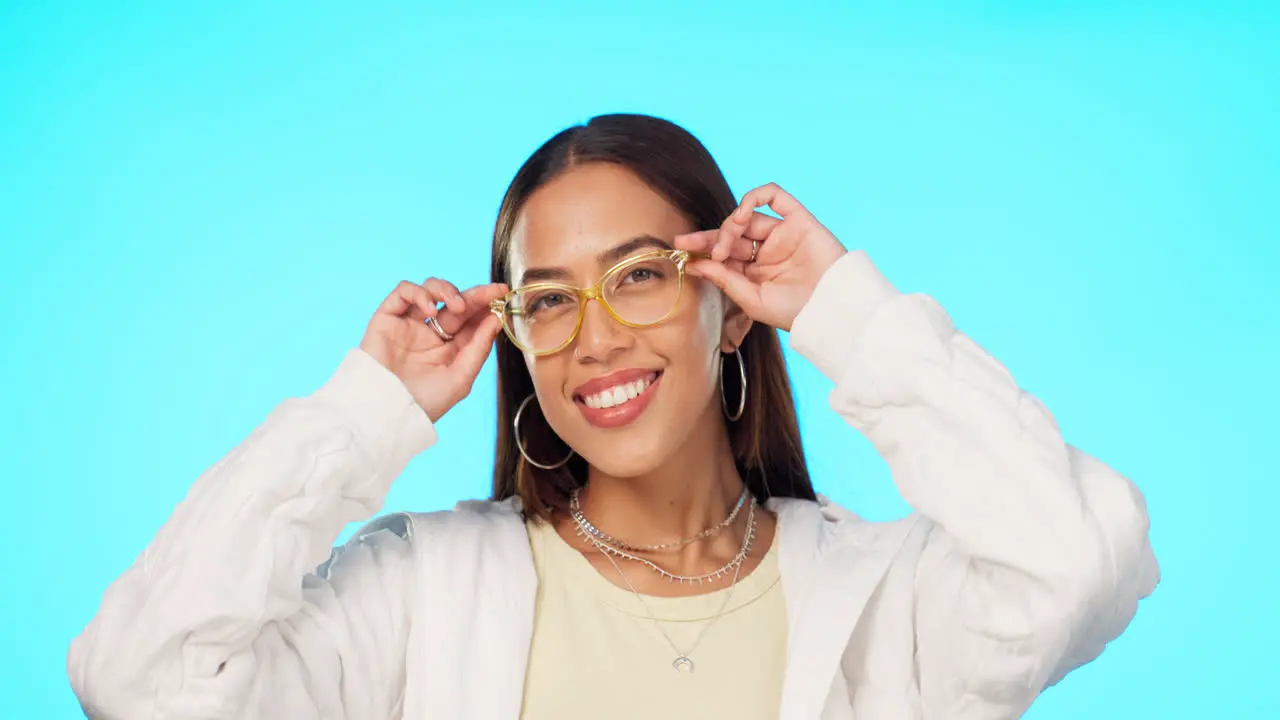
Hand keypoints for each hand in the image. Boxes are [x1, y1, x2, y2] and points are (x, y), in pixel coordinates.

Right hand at [359, 278, 508, 421]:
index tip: (502, 293)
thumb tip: (496, 319)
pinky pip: (403, 292)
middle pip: (455, 303)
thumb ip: (479, 348)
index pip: (471, 319)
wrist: (385, 411)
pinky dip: (419, 293)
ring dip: (447, 290)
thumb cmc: (424, 403)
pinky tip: (429, 309)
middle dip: (476, 294)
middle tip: (491, 292)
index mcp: (450, 349)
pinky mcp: (388, 318)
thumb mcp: (461, 378)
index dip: (486, 305)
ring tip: (457, 306)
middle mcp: (431, 334)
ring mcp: (409, 324)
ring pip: (430, 290)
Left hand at [674, 183, 846, 331]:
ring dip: (730, 224)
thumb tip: (695, 265)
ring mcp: (782, 234)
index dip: (702, 250)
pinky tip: (742, 212)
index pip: (723, 254)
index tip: (681, 250)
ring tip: (724, 243)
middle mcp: (766, 251)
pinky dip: (755, 196)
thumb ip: (724, 279)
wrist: (832, 308)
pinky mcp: (798, 220)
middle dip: (707, 237)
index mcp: (755, 272)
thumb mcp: (751, 299)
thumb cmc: (794, 312)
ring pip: (748, 217)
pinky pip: (775, 197)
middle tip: (688, 243)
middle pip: (731, 234)